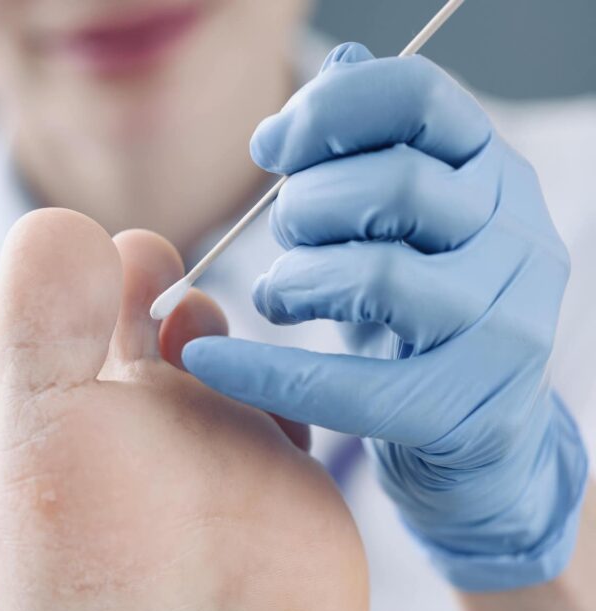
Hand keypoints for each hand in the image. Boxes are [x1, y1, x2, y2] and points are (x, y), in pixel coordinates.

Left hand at [0, 209, 366, 610]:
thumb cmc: (86, 564)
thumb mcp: (43, 427)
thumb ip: (40, 322)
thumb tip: (59, 218)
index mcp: (93, 397)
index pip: (100, 301)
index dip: (117, 260)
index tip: (141, 254)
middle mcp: (161, 417)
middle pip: (178, 320)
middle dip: (185, 286)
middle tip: (190, 286)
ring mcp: (231, 448)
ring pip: (245, 358)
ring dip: (249, 329)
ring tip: (234, 338)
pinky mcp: (298, 482)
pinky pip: (308, 408)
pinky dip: (310, 377)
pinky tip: (308, 372)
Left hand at [183, 43, 588, 590]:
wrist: (477, 432)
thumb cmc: (419, 315)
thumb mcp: (400, 221)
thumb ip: (369, 146)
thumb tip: (338, 62)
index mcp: (492, 175)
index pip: (419, 97)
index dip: (327, 109)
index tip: (268, 147)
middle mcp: (517, 239)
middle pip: (395, 184)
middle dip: (306, 208)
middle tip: (282, 239)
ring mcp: (502, 326)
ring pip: (378, 275)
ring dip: (294, 281)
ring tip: (277, 296)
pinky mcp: (463, 406)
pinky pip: (349, 384)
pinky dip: (263, 373)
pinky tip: (209, 364)